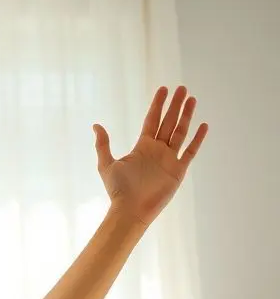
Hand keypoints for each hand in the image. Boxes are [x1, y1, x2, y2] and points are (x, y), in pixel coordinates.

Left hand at [93, 86, 207, 227]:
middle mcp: (157, 150)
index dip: (158, 105)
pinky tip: (203, 125)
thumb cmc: (118, 190)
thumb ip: (103, 144)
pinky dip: (197, 139)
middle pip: (168, 122)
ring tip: (191, 99)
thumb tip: (96, 125)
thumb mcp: (106, 164)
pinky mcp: (178, 171)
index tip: (163, 89)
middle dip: (175, 105)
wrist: (130, 210)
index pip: (152, 120)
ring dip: (186, 116)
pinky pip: (190, 151)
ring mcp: (168, 159)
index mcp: (142, 147)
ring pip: (180, 132)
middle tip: (181, 88)